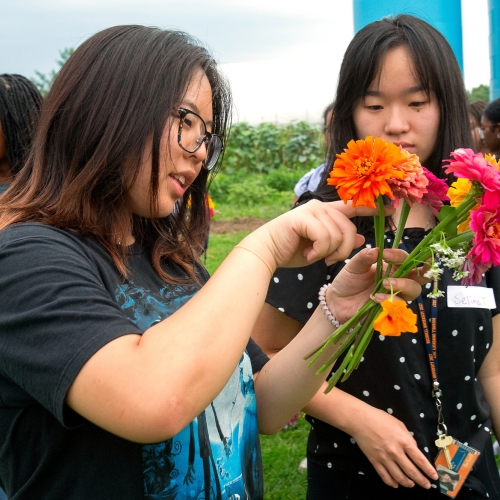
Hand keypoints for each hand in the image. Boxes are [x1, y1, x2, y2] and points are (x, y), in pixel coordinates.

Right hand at [246, 199, 391, 269]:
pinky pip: (325, 237)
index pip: (354, 206)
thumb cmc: (291, 250)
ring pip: (338, 235)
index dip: (372, 208)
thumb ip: (339, 242)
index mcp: (326, 212)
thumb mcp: (321, 249)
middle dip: (343, 250)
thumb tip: (361, 240)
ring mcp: (312, 210)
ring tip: (314, 257)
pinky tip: (308, 255)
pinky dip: (319, 252)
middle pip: (350, 228)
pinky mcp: (303, 217)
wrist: (266, 252)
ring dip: (329, 253)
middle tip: (329, 261)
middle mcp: (321, 207)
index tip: (391, 208)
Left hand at [326, 247, 422, 323]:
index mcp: (391, 267)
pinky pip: (400, 305)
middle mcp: (398, 280)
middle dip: (423, 270)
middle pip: (420, 275)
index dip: (398, 255)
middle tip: (409, 268)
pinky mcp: (391, 308)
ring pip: (414, 290)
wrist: (338, 302)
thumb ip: (364, 257)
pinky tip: (376, 297)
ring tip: (385, 283)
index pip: (404, 258)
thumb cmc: (348, 281)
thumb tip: (376, 250)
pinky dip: (390, 300)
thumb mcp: (353, 266)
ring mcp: (396, 295)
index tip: (385, 254)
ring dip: (403, 285)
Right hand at [350, 407, 437, 488]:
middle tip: (427, 485)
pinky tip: (396, 484)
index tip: (434, 476)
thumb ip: (408, 438)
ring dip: (408, 483)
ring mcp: (385, 458)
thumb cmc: (380, 418)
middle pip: (412, 472)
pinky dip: (392, 483)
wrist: (360, 420)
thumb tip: (414, 449)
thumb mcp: (399, 424)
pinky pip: (385, 476)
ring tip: (412, 484)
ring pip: (399, 477)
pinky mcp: (375, 461)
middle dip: (422, 481)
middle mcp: (396, 452)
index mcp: (404, 441)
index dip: (428, 470)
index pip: (420, 460)